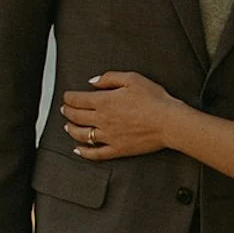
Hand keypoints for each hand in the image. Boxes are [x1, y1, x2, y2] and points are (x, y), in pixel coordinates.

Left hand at [60, 72, 176, 160]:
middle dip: (68, 112)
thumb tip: (92, 82)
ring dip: (71, 130)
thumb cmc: (154, 100)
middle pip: (76, 117)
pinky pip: (96, 154)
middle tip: (65, 109)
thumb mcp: (132, 79)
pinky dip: (84, 152)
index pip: (78, 100)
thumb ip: (109, 78)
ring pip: (82, 135)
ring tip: (68, 127)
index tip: (67, 96)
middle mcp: (103, 120)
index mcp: (104, 102)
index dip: (69, 97)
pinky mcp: (117, 149)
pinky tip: (78, 150)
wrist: (169, 122)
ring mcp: (109, 137)